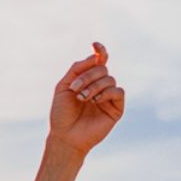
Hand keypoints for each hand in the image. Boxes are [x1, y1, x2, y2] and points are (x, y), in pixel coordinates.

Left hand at [49, 41, 125, 155]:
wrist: (65, 135)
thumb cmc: (61, 113)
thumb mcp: (63, 87)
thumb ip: (77, 69)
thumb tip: (95, 57)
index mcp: (87, 80)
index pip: (99, 61)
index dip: (100, 51)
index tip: (95, 45)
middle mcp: (100, 86)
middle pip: (102, 68)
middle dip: (88, 76)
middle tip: (75, 89)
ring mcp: (108, 97)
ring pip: (109, 79)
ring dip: (94, 86)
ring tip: (82, 98)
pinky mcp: (116, 108)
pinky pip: (118, 91)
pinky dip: (106, 92)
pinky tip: (95, 100)